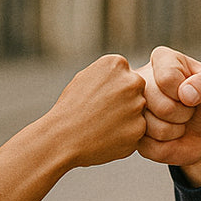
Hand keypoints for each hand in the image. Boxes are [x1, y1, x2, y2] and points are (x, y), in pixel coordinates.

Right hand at [45, 54, 145, 168]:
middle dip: (124, 103)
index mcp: (117, 64)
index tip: (98, 98)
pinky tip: (106, 136)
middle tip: (102, 113)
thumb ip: (109, 74)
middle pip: (136, 92)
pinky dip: (125, 136)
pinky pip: (136, 131)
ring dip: (126, 119)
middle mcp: (131, 81)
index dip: (113, 90)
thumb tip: (126, 75)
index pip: (126, 76)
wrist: (62, 137)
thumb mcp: (85, 77)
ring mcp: (137, 105)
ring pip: (138, 112)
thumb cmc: (70, 107)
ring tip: (101, 124)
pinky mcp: (139, 128)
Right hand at [136, 45, 200, 184]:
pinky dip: (165, 145)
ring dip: (174, 130)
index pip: (167, 78)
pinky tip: (167, 136)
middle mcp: (139, 80)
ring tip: (177, 122)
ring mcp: (131, 107)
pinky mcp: (131, 133)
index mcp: (161, 59)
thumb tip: (185, 93)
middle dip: (182, 114)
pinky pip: (147, 145)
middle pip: (160, 105)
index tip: (192, 92)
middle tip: (186, 110)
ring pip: (152, 127)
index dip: (186, 92)